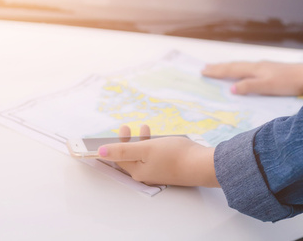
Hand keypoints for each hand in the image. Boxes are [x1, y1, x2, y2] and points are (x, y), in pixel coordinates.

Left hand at [98, 125, 218, 186]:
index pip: (118, 158)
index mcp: (137, 171)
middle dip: (127, 141)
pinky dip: (153, 146)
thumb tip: (101, 152)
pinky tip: (160, 138)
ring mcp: (158, 173)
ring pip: (143, 156)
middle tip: (126, 127)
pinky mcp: (169, 169)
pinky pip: (155, 157)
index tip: (116, 130)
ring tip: (145, 127)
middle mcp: (146, 175)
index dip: (114, 144)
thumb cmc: (174, 156)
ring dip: (141, 141)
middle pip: (130, 157)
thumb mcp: (145, 149)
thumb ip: (122, 150)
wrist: (201, 164)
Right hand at [201, 48, 302, 94]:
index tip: (203, 71)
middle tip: (204, 68)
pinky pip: (248, 68)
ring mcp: (263, 66)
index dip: (217, 71)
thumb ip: (248, 87)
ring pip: (241, 66)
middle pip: (234, 66)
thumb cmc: (288, 82)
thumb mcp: (266, 87)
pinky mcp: (270, 69)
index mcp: (254, 69)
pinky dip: (238, 69)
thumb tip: (231, 88)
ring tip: (218, 68)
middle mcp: (257, 65)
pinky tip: (242, 71)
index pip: (231, 70)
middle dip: (219, 68)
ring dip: (228, 67)